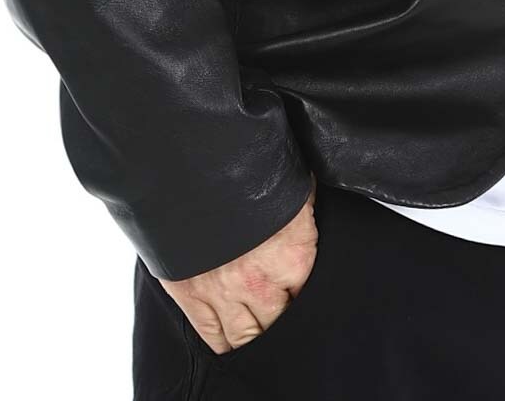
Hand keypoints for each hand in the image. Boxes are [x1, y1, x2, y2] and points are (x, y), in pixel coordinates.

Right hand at [159, 175, 318, 353]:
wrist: (199, 161)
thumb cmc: (254, 170)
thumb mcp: (293, 189)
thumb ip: (305, 213)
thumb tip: (314, 211)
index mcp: (293, 258)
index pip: (307, 299)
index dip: (302, 298)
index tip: (296, 295)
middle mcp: (260, 283)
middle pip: (276, 327)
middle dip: (278, 325)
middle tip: (276, 319)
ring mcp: (223, 292)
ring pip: (243, 339)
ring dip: (251, 339)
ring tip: (255, 335)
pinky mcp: (191, 294)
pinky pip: (211, 335)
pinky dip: (222, 343)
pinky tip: (230, 343)